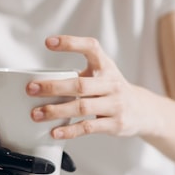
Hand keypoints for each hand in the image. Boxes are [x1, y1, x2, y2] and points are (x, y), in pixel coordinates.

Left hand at [28, 35, 154, 139]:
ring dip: (56, 111)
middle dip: (53, 87)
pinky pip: (88, 127)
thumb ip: (78, 75)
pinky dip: (70, 130)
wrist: (143, 111)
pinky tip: (55, 131)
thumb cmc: (113, 90)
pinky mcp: (115, 124)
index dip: (71, 43)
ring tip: (36, 114)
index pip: (91, 47)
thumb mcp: (102, 74)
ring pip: (82, 107)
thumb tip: (40, 82)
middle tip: (31, 89)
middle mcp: (112, 83)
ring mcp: (115, 104)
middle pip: (80, 84)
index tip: (49, 43)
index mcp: (106, 66)